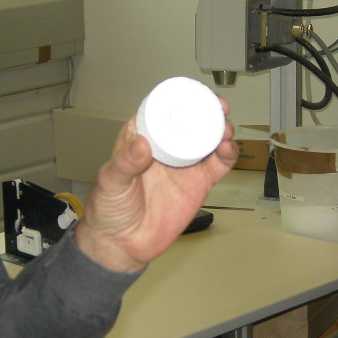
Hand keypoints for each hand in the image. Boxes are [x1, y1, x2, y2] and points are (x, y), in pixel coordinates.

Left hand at [72, 110, 239, 274]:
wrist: (122, 245)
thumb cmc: (109, 209)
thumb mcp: (110, 182)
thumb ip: (124, 164)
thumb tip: (141, 145)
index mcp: (143, 137)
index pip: (163, 110)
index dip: (180, 97)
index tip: (193, 92)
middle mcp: (167, 147)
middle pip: (191, 121)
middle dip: (208, 110)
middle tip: (217, 107)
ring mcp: (185, 164)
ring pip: (208, 139)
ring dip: (221, 129)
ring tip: (224, 128)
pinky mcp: (199, 183)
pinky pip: (218, 165)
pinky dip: (227, 154)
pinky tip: (228, 149)